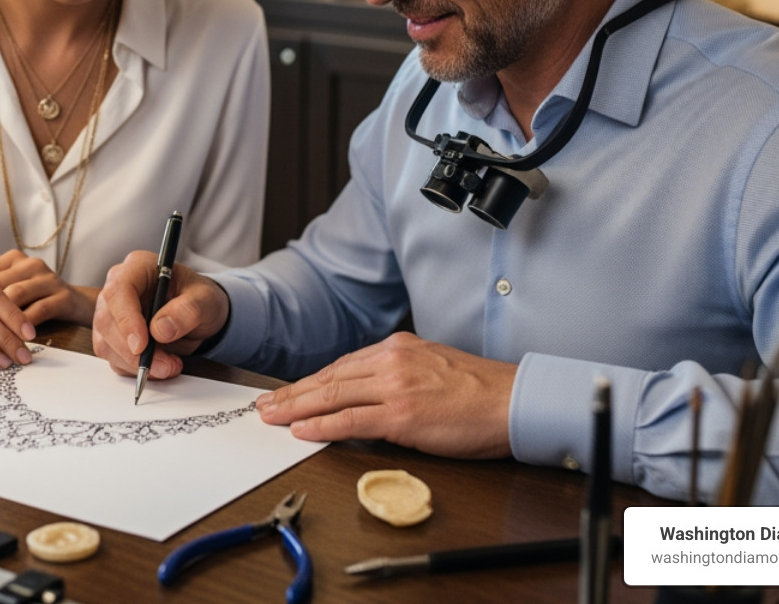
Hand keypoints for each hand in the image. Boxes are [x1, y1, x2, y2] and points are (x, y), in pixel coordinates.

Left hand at [0, 250, 96, 326]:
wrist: (81, 305)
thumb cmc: (37, 301)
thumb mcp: (12, 293)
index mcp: (12, 260)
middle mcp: (30, 264)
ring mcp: (48, 278)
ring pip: (15, 296)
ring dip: (0, 321)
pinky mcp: (64, 295)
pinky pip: (39, 310)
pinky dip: (23, 326)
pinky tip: (13, 341)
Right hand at [91, 250, 229, 379]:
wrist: (199, 314)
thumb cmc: (199, 298)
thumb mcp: (206, 299)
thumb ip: (188, 310)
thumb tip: (161, 330)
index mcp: (138, 267)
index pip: (119, 290)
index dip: (126, 319)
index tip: (142, 345)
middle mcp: (117, 287)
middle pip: (107, 321)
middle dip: (133, 351)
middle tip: (165, 365)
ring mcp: (111, 313)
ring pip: (106, 344)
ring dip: (135, 363)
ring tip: (169, 365)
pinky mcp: (111, 336)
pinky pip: (113, 358)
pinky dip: (134, 369)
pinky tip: (158, 365)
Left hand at [254, 332, 516, 458]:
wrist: (513, 400)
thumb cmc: (480, 391)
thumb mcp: (432, 368)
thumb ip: (399, 375)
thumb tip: (369, 395)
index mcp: (398, 347)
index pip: (342, 366)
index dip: (311, 381)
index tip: (290, 391)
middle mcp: (391, 360)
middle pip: (329, 377)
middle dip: (293, 393)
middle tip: (265, 404)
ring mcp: (394, 386)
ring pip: (332, 395)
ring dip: (296, 407)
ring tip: (272, 417)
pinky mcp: (402, 414)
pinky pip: (351, 420)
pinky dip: (323, 426)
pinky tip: (302, 430)